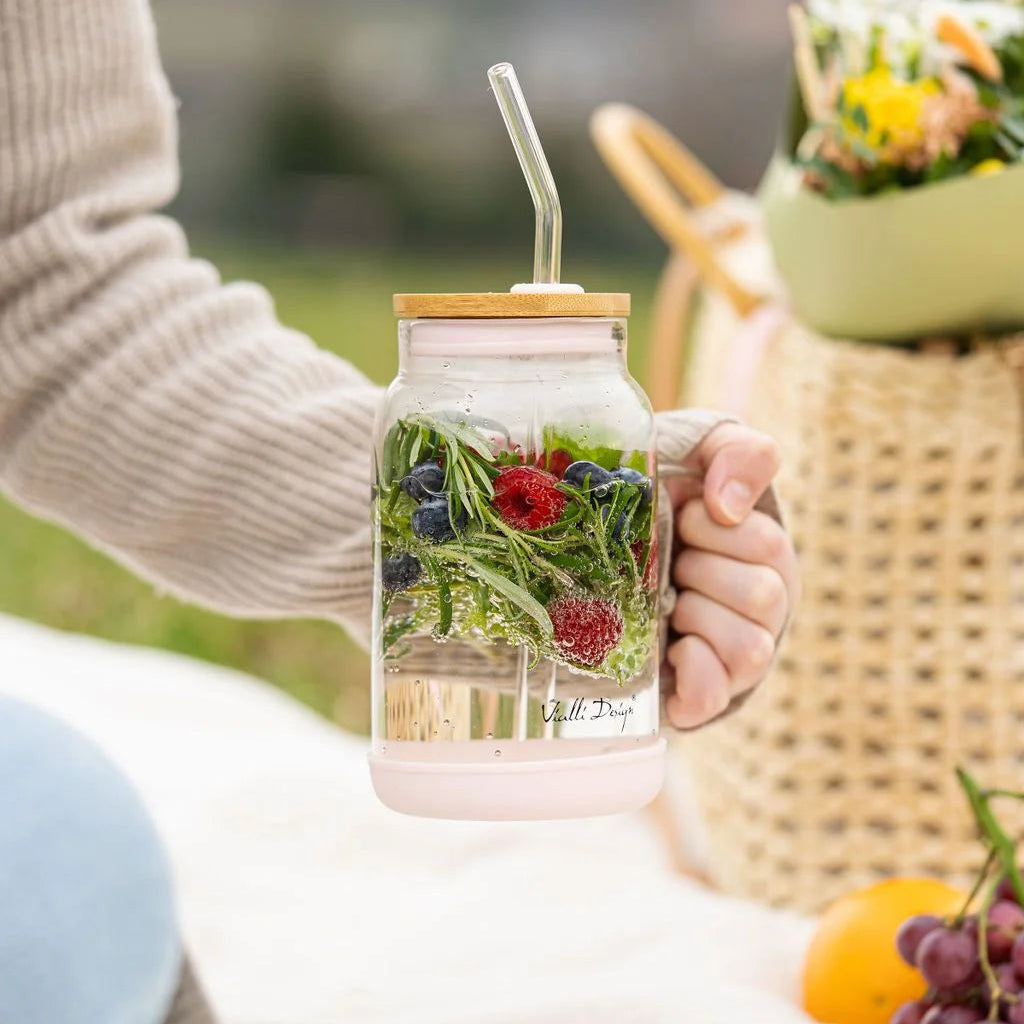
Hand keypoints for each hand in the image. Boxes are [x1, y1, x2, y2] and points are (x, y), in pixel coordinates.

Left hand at [663, 423, 798, 729]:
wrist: (597, 555)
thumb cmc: (658, 504)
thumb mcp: (699, 458)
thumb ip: (738, 455)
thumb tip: (729, 505)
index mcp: (766, 553)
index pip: (766, 543)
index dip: (712, 528)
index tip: (683, 516)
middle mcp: (764, 605)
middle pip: (764, 595)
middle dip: (699, 571)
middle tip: (670, 562)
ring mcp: (739, 654)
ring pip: (749, 647)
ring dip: (695, 616)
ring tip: (667, 602)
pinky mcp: (705, 694)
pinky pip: (715, 695)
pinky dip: (694, 673)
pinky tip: (671, 649)